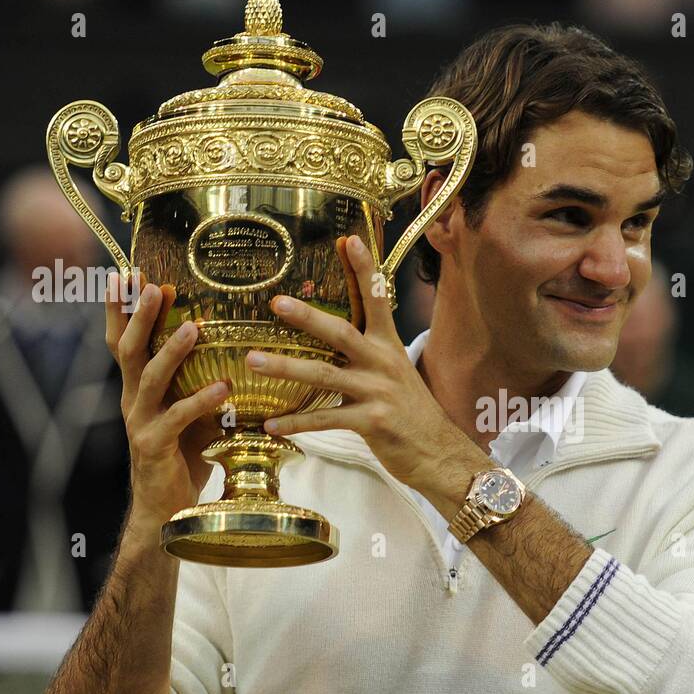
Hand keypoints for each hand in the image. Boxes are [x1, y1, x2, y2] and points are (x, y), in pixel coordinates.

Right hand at [105, 272, 229, 532]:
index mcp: (139, 389)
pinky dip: (200, 401)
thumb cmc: (183, 458)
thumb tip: (238, 351)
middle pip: (128, 350)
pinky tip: (222, 387)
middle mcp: (133, 401)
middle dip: (138, 315)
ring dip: (170, 350)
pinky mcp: (154, 447)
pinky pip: (177, 418)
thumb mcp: (193, 413)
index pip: (124, 341)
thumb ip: (202, 383)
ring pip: (149, 379)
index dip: (123, 309)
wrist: (166, 511)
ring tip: (192, 327)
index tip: (132, 274)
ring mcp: (141, 423)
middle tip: (151, 285)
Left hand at [244, 234, 476, 495]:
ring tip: (253, 361)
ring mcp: (378, 392)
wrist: (440, 454)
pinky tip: (271, 424)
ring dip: (285, 368)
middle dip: (308, 317)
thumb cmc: (413, 414)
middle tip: (277, 302)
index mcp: (389, 347)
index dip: (364, 270)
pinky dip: (296, 423)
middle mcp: (383, 363)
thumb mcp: (396, 374)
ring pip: (325, 375)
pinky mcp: (372, 422)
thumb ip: (369, 354)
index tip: (349, 240)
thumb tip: (337, 337)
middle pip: (342, 333)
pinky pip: (326, 420)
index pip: (378, 299)